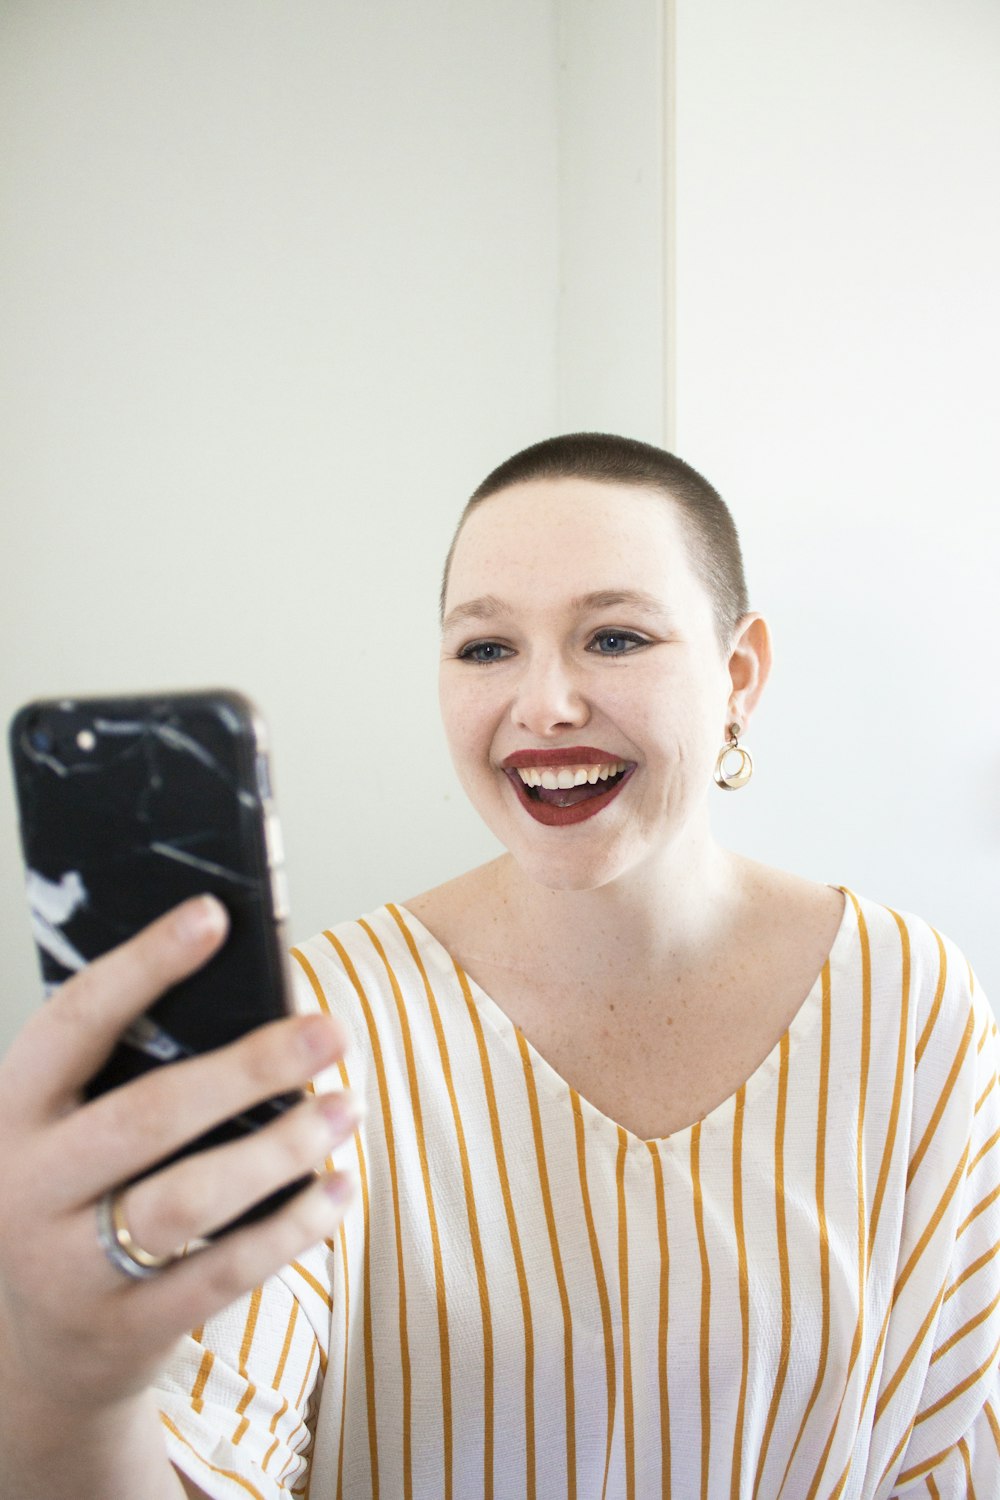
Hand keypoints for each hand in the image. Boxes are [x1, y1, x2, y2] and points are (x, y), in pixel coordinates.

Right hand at [0, 895, 358, 1419]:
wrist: (31, 1352)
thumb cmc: (75, 1195)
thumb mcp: (69, 1127)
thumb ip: (132, 1068)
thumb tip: (259, 996)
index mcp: (13, 1112)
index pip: (75, 1022)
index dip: (144, 964)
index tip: (215, 915)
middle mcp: (28, 1187)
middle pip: (146, 1116)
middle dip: (249, 1068)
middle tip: (332, 1031)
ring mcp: (69, 1267)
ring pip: (188, 1201)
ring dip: (281, 1150)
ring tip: (346, 1108)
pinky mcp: (123, 1329)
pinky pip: (221, 1273)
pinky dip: (292, 1226)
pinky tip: (341, 1186)